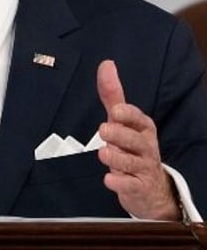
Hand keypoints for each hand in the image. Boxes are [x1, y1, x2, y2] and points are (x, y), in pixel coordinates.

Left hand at [96, 60, 179, 219]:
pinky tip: (109, 179)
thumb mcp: (123, 120)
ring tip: (104, 153)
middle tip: (104, 130)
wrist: (149, 187)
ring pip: (131, 163)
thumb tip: (106, 64)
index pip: (139, 119)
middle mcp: (146, 148)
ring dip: (116, 158)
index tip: (115, 112)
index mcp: (143, 129)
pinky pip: (129, 185)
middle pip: (135, 141)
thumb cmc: (132, 146)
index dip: (128, 116)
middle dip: (120, 135)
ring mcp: (143, 168)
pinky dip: (119, 182)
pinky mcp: (138, 187)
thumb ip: (113, 95)